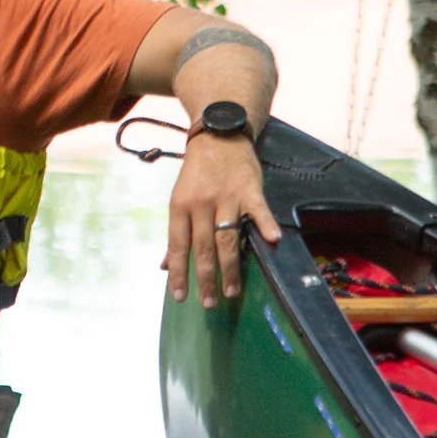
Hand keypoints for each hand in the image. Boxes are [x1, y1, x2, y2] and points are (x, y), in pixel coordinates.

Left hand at [164, 135, 280, 308]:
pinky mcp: (249, 189)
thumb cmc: (197, 172)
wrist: (218, 134)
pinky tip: (272, 242)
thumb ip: (176, 234)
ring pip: (227, 237)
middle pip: (203, 247)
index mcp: (180, 206)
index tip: (180, 297)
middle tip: (209, 303)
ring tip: (230, 292)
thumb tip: (164, 266)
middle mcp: (201, 204)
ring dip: (229, 267)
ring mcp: (226, 197)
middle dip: (205, 278)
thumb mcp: (180, 199)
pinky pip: (258, 210)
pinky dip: (265, 224)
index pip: (178, 245)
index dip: (178, 272)